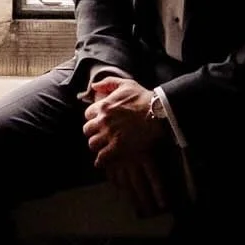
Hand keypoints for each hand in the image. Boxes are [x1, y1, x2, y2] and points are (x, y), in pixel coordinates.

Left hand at [82, 76, 168, 216]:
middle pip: (87, 130)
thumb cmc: (143, 97)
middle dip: (92, 132)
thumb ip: (107, 82)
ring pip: (92, 144)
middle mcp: (104, 121)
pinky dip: (100, 160)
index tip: (97, 120)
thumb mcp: (125, 84)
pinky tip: (102, 161)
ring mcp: (110, 135)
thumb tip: (94, 86)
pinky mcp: (118, 147)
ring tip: (101, 146)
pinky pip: (102, 157)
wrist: (157, 113)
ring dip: (96, 145)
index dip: (92, 117)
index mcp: (104, 106)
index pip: (87, 114)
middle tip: (98, 133)